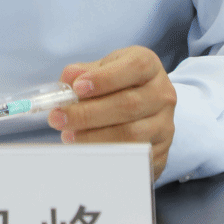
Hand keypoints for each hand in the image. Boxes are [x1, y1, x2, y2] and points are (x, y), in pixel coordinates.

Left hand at [51, 47, 176, 179]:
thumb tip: (68, 81)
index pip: (134, 67)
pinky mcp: (162, 150)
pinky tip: (87, 151)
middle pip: (129, 105)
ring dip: (94, 137)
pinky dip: (108, 155)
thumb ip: (84, 72)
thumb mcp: (103, 68)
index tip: (77, 88)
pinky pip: (135, 157)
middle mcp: (163, 93)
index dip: (105, 79)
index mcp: (149, 65)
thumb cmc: (120, 83)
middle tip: (58, 119)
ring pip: (132, 135)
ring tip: (68, 136)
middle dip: (88, 113)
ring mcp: (165, 123)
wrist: (146, 105)